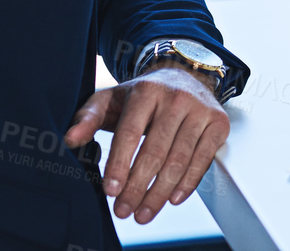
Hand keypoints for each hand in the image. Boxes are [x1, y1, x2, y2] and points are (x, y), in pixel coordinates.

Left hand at [64, 64, 228, 224]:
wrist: (186, 75)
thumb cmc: (143, 95)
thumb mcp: (112, 99)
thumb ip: (88, 117)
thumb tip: (70, 138)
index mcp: (146, 91)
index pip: (130, 133)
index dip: (119, 164)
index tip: (110, 191)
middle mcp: (177, 98)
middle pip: (156, 150)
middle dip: (138, 186)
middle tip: (123, 210)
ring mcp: (201, 110)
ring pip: (179, 159)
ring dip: (160, 192)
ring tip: (144, 213)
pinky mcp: (219, 122)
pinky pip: (204, 159)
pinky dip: (188, 183)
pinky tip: (173, 199)